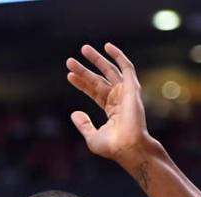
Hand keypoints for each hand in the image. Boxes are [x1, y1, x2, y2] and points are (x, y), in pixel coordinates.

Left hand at [66, 42, 150, 161]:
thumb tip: (74, 113)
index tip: (69, 75)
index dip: (81, 83)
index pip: (94, 92)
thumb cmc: (112, 147)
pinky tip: (107, 47)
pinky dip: (118, 56)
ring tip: (83, 49)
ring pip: (109, 71)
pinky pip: (126, 67)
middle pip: (99, 80)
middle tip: (70, 60)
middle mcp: (119, 99)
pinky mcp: (132, 88)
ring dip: (97, 59)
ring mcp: (126, 93)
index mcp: (112, 110)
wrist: (127, 147)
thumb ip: (84, 124)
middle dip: (84, 70)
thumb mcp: (92, 136)